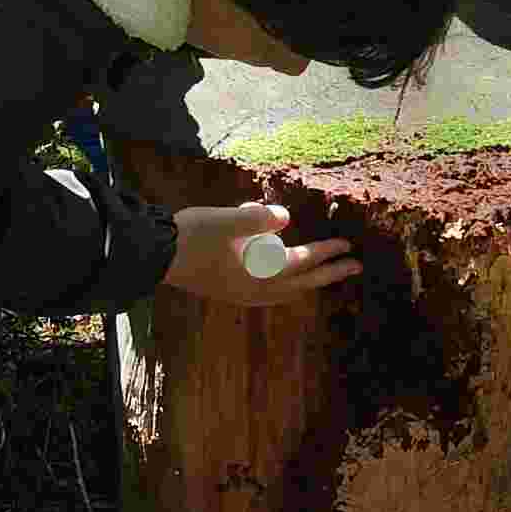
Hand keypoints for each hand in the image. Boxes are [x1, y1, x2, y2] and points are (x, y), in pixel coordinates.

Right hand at [163, 202, 359, 306]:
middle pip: (301, 283)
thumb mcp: (227, 220)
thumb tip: (286, 217)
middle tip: (354, 266)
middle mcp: (255, 289)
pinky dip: (287, 285)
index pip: (302, 261)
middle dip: (328, 273)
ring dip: (308, 281)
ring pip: (287, 292)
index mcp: (258, 273)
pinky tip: (283, 278)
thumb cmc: (193, 235)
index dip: (326, 252)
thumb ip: (258, 219)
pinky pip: (271, 293)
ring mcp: (242, 295)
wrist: (156, 256)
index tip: (347, 245)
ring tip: (324, 273)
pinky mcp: (231, 292)